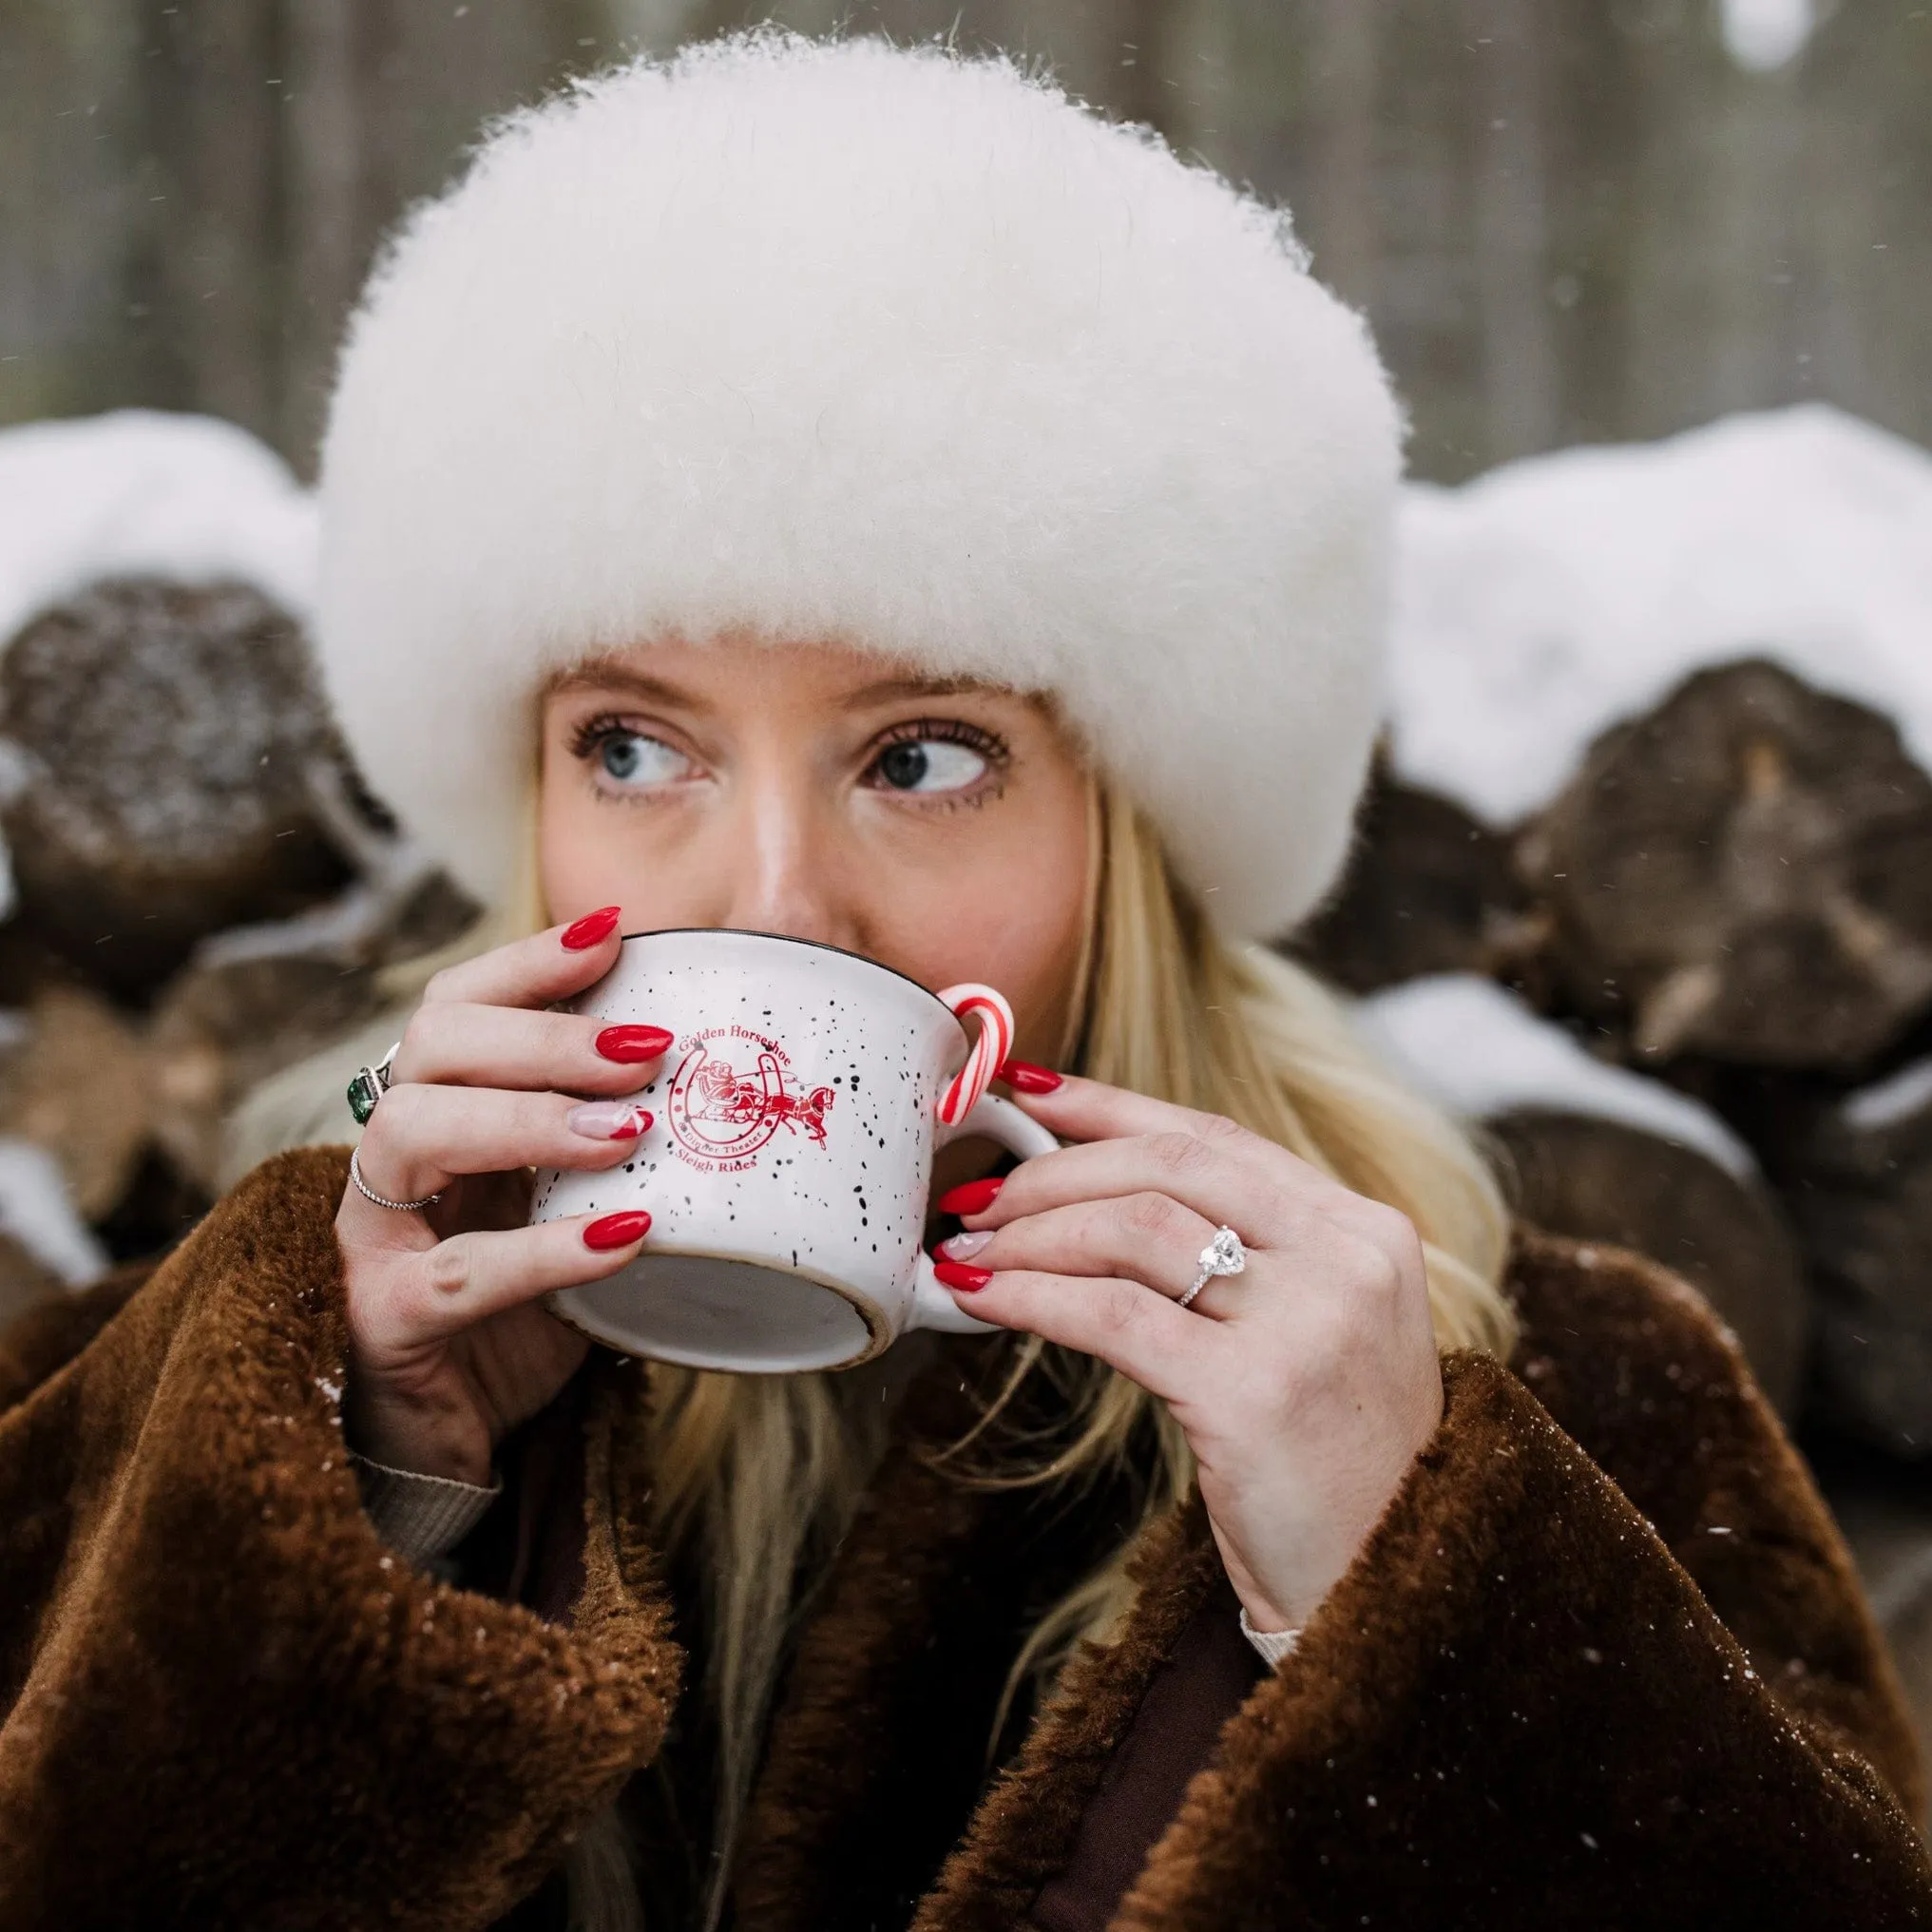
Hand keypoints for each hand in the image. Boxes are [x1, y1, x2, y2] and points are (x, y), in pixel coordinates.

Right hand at [338, 909, 668, 1485]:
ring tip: (627, 1132)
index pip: (456, 1006)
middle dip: (543, 1034)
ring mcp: (376, 1238)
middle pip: (432, 1046)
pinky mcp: (386, 1321)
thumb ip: (626, 1145)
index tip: (613, 934)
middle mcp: (394, 1160)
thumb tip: (752, 1077)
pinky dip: (543, 1253)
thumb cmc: (526, 1307)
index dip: (526, 962)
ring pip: (413, 1132)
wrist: (456, 1440)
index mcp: (441, 1113)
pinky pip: (454, 1275)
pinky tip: (622, 1240)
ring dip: (528, 1117)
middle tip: (644, 1049)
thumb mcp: (576, 1207)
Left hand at [933, 1074, 1443, 1632]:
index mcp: (1364, 1232)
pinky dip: (1032, 1296)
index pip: (1215, 1138)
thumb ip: (1242, 1259)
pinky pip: (1112, 1315)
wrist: (1391, 1591)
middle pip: (1168, 1166)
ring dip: (1031, 1232)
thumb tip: (1089, 1203)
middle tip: (977, 1196)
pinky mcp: (1254, 1393)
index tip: (1027, 1096)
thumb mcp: (1315, 1334)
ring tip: (970, 1252)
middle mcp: (1346, 1260)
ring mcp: (1306, 1323)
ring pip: (1134, 1229)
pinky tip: (984, 1299)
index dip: (1108, 1108)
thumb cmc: (1330, 1467)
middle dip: (1054, 1171)